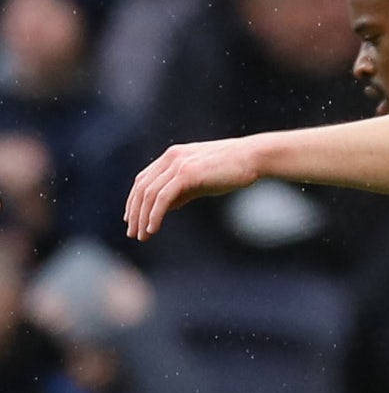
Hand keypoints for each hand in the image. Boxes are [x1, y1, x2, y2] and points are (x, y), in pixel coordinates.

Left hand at [124, 138, 262, 240]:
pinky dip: (155, 214)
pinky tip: (153, 228)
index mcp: (173, 156)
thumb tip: (167, 207)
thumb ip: (183, 190)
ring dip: (142, 218)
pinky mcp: (187, 174)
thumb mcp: (202, 180)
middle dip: (134, 213)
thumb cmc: (232, 169)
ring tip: (142, 236)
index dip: (134, 200)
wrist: (253, 158)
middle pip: (142, 188)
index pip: (143, 179)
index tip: (131, 219)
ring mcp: (178, 164)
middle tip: (133, 233)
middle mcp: (171, 158)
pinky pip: (163, 198)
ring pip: (149, 194)